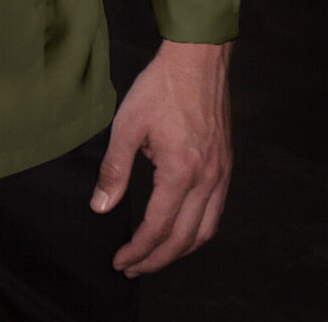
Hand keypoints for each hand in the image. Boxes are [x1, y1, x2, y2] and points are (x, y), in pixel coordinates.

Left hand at [89, 39, 232, 276]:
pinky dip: (199, 231)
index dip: (138, 251)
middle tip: (133, 268)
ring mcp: (221, 173)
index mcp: (181, 173)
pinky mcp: (226, 165)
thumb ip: (114, 169)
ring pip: (206, 230)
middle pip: (184, 239)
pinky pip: (216, 212)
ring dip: (180, 251)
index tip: (120, 261)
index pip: (158, 228)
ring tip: (156, 257)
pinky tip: (183, 229)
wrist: (198, 58)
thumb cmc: (161, 86)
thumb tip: (101, 206)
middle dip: (157, 260)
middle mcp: (207, 180)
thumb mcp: (127, 124)